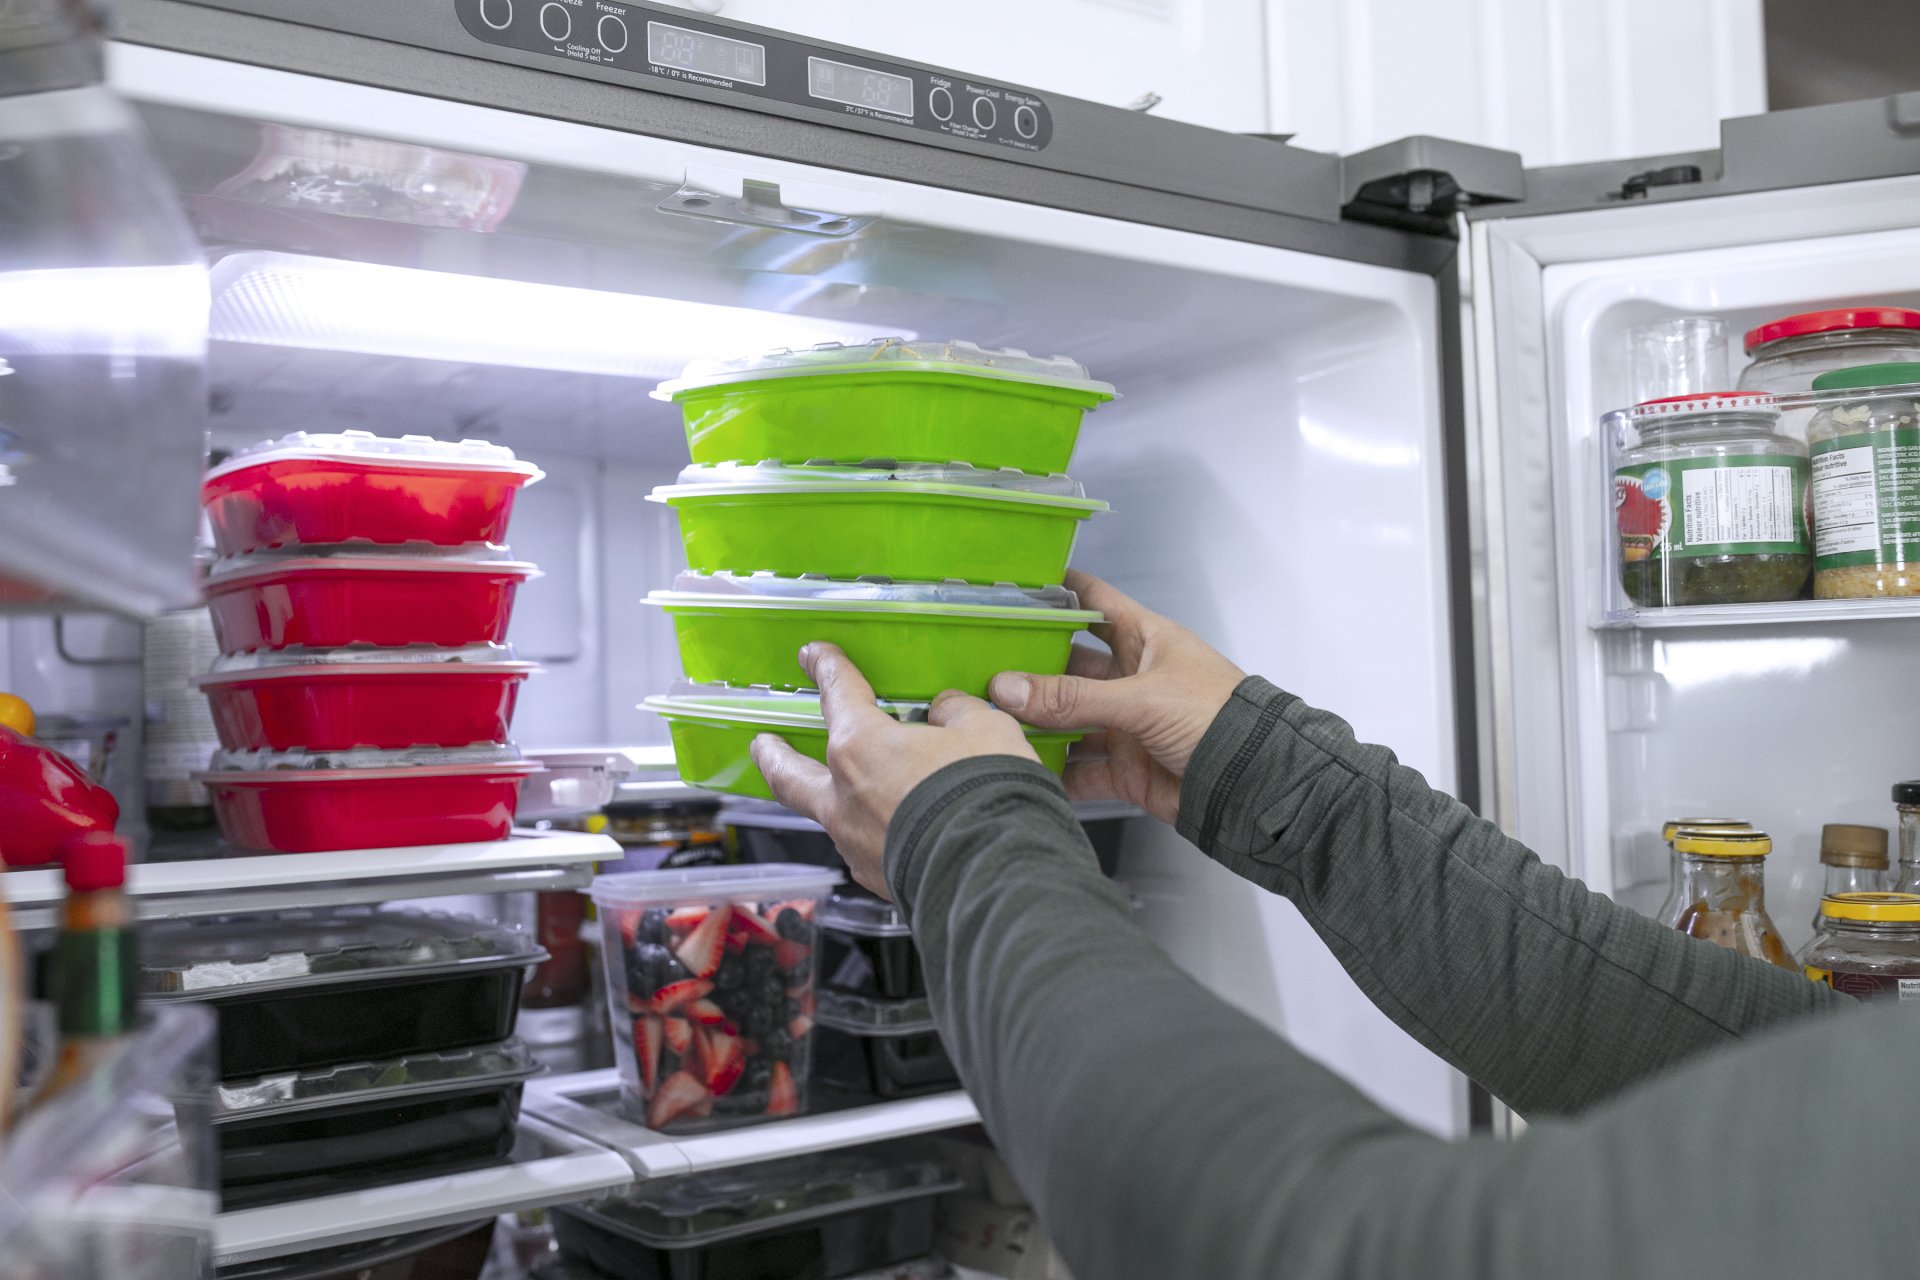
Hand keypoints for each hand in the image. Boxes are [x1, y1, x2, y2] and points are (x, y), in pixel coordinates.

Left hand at [750, 642, 1037, 899]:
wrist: (995, 873)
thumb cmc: (986, 793)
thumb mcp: (986, 729)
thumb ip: (957, 714)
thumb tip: (947, 712)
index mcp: (861, 746)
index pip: (838, 694)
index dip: (827, 668)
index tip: (814, 655)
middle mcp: (844, 797)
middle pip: (791, 771)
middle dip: (774, 754)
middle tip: (763, 744)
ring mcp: (855, 844)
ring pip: (826, 815)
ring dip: (824, 799)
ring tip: (833, 794)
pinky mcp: (878, 879)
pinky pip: (864, 848)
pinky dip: (870, 833)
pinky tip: (888, 831)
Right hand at [988, 570, 1243, 824]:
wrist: (1255, 783)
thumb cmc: (1218, 718)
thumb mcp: (1142, 698)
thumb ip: (1073, 698)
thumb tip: (1007, 688)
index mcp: (1144, 640)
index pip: (1093, 602)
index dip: (1057, 590)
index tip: (1012, 585)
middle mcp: (1131, 678)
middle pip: (1068, 667)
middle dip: (1029, 669)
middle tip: (980, 665)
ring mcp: (1127, 724)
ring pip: (1068, 720)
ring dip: (1035, 724)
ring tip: (988, 720)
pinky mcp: (1126, 768)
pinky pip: (1081, 770)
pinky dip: (1056, 773)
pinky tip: (1023, 769)